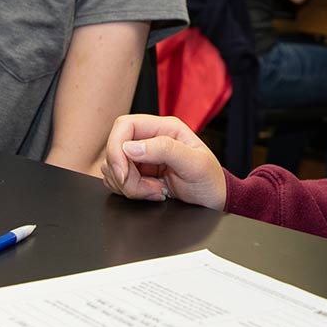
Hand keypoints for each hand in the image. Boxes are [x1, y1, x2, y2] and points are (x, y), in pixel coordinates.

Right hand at [100, 115, 227, 209]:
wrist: (213, 200)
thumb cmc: (210, 180)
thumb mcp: (195, 164)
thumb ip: (165, 150)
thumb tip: (130, 147)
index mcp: (164, 128)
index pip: (124, 125)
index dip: (116, 149)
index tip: (124, 173)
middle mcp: (149, 139)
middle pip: (115, 150)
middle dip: (126, 175)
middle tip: (150, 188)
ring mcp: (141, 157)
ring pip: (113, 168)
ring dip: (130, 186)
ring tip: (156, 191)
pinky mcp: (137, 174)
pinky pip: (116, 181)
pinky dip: (129, 192)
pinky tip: (151, 193)